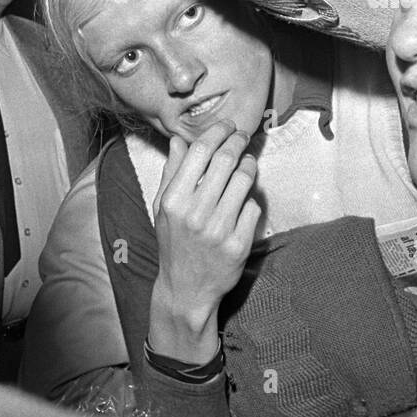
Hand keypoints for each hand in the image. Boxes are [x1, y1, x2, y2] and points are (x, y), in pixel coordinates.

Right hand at [147, 120, 260, 363]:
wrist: (186, 290)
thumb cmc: (173, 242)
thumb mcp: (163, 208)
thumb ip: (171, 173)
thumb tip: (178, 140)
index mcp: (174, 201)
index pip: (199, 152)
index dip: (217, 133)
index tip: (227, 126)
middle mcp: (195, 214)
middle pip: (225, 160)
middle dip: (238, 141)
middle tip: (243, 136)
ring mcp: (218, 230)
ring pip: (244, 180)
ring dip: (249, 165)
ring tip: (247, 162)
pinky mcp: (239, 245)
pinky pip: (253, 207)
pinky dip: (251, 198)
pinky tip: (244, 199)